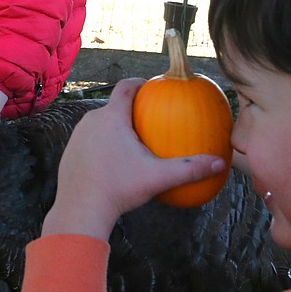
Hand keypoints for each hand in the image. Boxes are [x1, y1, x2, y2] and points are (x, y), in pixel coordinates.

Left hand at [41, 79, 226, 240]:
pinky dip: (103, 142)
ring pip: (100, 123)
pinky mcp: (71, 151)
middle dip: (131, 109)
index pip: (125, 87)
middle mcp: (91, 120)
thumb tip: (219, 163)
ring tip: (132, 138)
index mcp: (111, 117)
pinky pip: (90, 139)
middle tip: (148, 117)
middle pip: (114, 106)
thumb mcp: (158, 178)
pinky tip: (115, 159)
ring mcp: (78, 135)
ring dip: (115, 126)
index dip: (139, 82)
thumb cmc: (118, 189)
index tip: (152, 85)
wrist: (79, 209)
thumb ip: (189, 169)